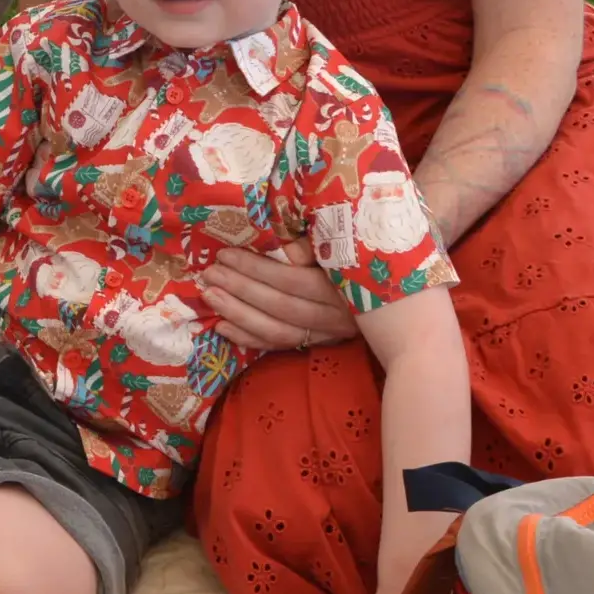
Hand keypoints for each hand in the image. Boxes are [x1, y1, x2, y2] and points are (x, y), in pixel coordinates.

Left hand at [205, 238, 357, 351]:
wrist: (383, 303)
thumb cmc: (352, 261)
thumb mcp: (339, 249)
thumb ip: (314, 247)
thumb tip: (287, 250)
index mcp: (341, 286)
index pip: (292, 280)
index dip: (256, 268)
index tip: (225, 255)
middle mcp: (334, 316)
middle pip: (280, 306)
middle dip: (240, 289)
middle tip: (210, 274)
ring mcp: (325, 335)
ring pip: (277, 330)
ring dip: (238, 314)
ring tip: (210, 297)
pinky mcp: (315, 346)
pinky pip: (278, 346)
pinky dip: (248, 338)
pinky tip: (222, 327)